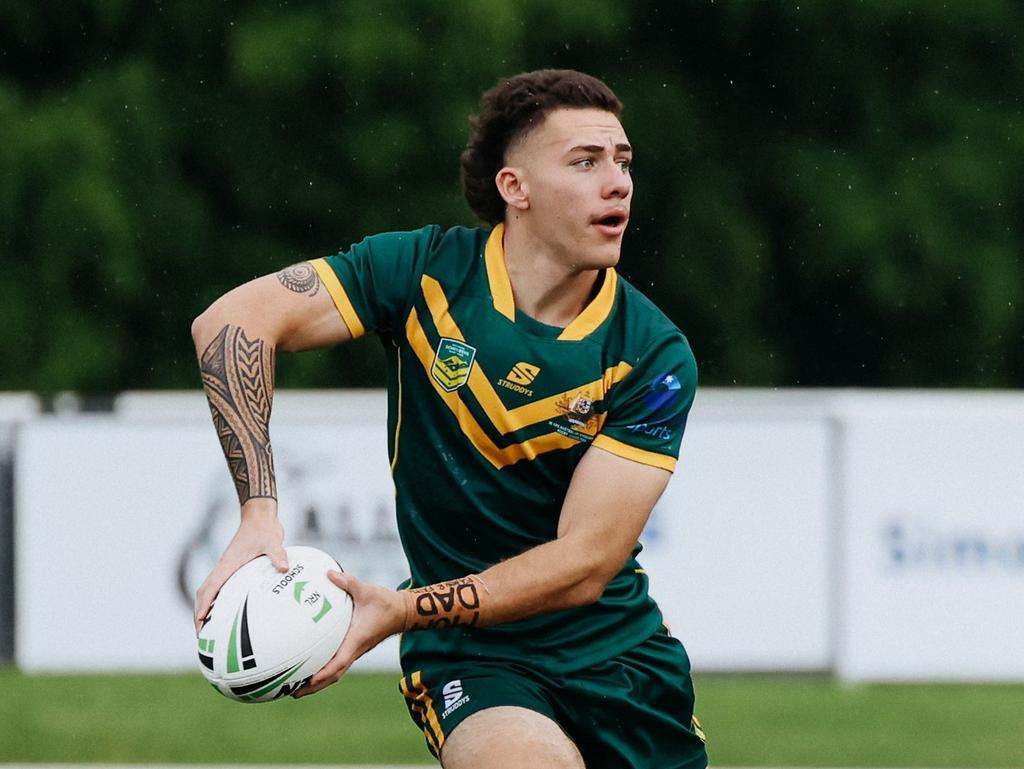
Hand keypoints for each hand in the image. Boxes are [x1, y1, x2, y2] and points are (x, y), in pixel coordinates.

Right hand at [194, 500, 287, 633]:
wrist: (259, 517)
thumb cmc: (263, 529)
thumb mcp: (272, 542)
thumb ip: (277, 555)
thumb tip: (284, 568)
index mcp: (228, 564)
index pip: (210, 588)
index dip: (203, 606)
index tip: (199, 623)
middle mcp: (223, 568)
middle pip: (203, 593)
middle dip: (198, 614)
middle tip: (201, 635)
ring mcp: (226, 568)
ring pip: (209, 591)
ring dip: (205, 608)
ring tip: (208, 629)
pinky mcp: (233, 568)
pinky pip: (221, 588)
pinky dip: (217, 601)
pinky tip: (227, 612)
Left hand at [293, 570, 406, 697]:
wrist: (402, 612)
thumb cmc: (386, 602)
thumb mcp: (367, 590)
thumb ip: (348, 582)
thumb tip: (328, 573)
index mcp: (357, 640)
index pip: (339, 662)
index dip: (323, 673)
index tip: (308, 681)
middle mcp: (355, 649)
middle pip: (333, 675)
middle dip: (314, 686)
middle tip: (292, 693)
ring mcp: (355, 650)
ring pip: (335, 672)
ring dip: (317, 682)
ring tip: (296, 687)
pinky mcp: (355, 647)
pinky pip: (337, 662)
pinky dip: (323, 669)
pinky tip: (311, 664)